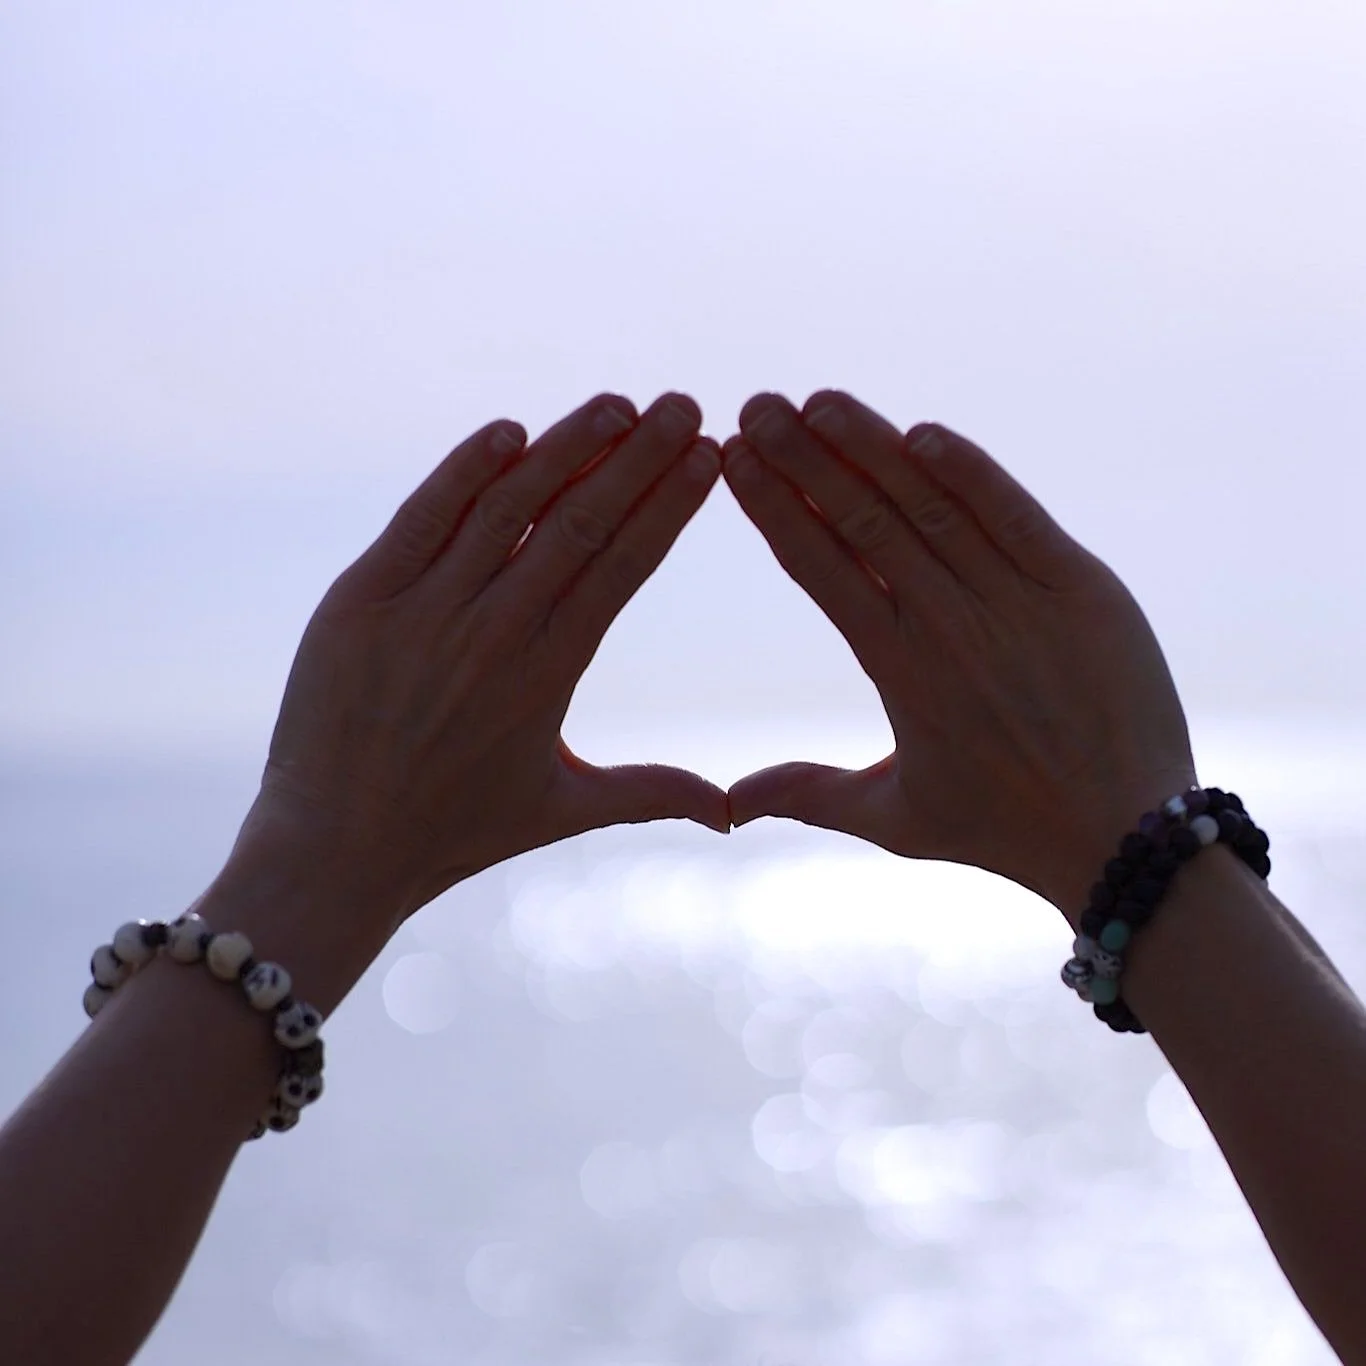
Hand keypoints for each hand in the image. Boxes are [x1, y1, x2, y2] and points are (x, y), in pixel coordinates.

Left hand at [232, 392, 728, 932]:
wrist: (334, 852)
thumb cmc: (453, 832)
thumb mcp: (562, 809)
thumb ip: (652, 792)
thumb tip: (734, 813)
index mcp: (548, 676)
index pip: (622, 568)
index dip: (669, 507)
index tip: (708, 456)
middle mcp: (493, 636)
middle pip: (579, 524)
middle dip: (639, 459)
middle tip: (685, 405)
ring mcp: (423, 613)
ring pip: (506, 509)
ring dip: (566, 449)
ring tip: (617, 405)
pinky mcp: (360, 601)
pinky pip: (420, 519)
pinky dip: (464, 472)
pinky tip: (511, 430)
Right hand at [722, 391, 1197, 918]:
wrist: (1125, 839)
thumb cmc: (1004, 829)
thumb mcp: (895, 818)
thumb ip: (807, 794)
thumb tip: (730, 801)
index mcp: (898, 672)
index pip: (821, 569)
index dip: (774, 508)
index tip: (734, 460)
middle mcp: (949, 628)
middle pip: (863, 522)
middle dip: (803, 459)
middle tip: (755, 406)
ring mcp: (1016, 602)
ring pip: (931, 506)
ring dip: (871, 448)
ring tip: (819, 402)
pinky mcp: (1081, 587)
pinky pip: (1016, 514)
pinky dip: (971, 471)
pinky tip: (920, 432)